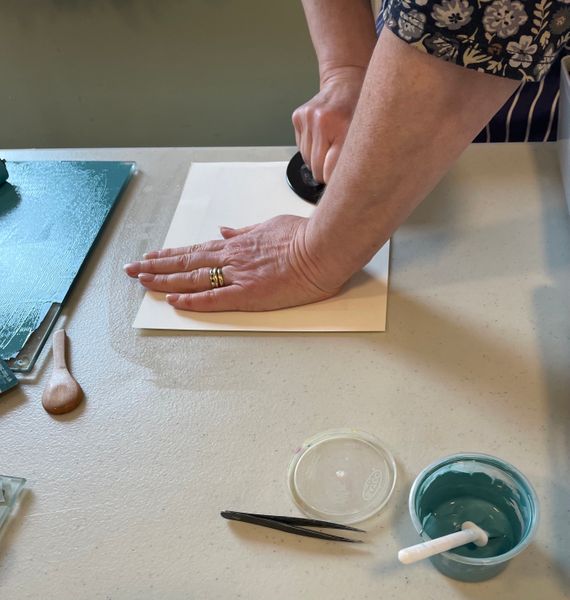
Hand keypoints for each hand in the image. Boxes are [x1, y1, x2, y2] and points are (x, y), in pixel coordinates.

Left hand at [124, 216, 340, 311]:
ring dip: (165, 280)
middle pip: (186, 262)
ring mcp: (238, 276)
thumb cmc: (302, 236)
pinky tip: (174, 300)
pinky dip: (192, 299)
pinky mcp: (249, 294)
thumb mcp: (269, 225)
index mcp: (237, 244)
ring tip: (142, 281)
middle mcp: (231, 258)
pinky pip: (214, 298)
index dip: (170, 254)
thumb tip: (224, 230)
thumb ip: (244, 231)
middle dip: (156, 266)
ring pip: (193, 278)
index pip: (195, 249)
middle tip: (132, 269)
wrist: (323, 247)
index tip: (151, 257)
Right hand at [292, 66, 364, 183]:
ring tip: (330, 145)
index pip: (330, 171)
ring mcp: (308, 118)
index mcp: (342, 127)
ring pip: (307, 160)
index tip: (341, 184)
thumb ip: (355, 159)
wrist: (345, 81)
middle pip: (316, 169)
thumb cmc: (359, 109)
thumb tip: (348, 186)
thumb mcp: (365, 135)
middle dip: (325, 172)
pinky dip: (310, 148)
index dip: (335, 181)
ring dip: (317, 159)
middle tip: (336, 164)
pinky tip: (321, 137)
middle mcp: (322, 122)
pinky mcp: (298, 117)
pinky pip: (300, 148)